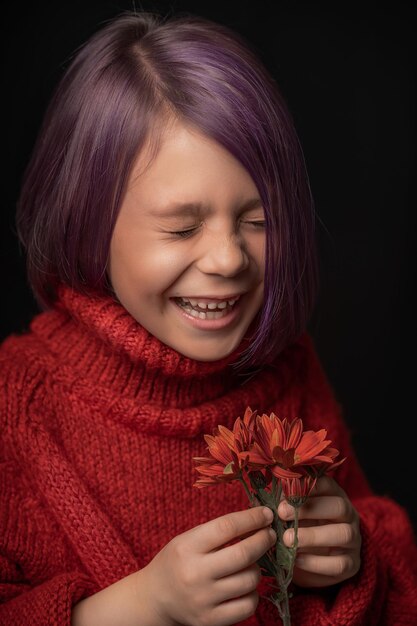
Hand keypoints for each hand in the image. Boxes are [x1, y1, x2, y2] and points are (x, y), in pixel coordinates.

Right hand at [139, 506, 275, 625]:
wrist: (155, 598)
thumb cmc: (177, 561)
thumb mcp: (188, 539)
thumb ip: (218, 532)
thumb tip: (256, 520)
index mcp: (187, 547)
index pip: (226, 527)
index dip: (251, 518)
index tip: (266, 514)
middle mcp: (194, 574)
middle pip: (242, 554)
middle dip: (263, 540)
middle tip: (270, 534)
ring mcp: (203, 600)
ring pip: (249, 580)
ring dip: (259, 568)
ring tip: (253, 562)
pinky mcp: (211, 621)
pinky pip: (248, 606)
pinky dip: (253, 593)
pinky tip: (246, 585)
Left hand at [277, 476, 360, 587]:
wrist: (318, 560)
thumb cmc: (302, 527)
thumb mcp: (294, 512)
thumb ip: (283, 503)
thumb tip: (261, 497)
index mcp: (334, 495)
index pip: (327, 484)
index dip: (308, 486)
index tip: (285, 492)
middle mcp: (349, 514)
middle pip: (338, 506)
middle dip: (310, 509)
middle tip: (282, 513)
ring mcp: (354, 539)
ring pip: (342, 534)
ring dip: (312, 536)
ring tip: (287, 539)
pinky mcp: (352, 563)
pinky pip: (339, 563)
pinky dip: (315, 562)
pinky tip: (296, 560)